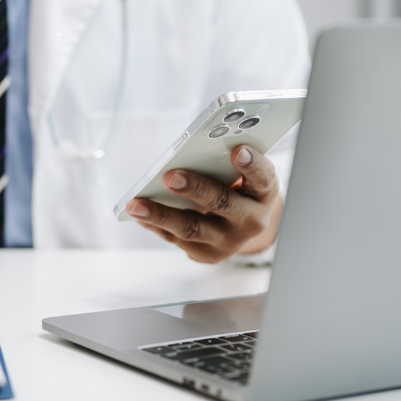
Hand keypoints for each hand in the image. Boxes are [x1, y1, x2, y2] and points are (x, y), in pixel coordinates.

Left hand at [126, 145, 280, 262]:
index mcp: (264, 193)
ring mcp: (228, 242)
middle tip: (171, 177)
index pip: (262, 178)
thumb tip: (195, 147)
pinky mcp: (206, 254)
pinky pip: (175, 238)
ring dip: (161, 215)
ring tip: (136, 204)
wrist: (243, 224)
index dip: (251, 165)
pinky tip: (137, 213)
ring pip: (192, 228)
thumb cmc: (240, 187)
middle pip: (223, 204)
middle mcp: (250, 221)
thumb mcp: (245, 171)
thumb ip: (228, 158)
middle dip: (196, 190)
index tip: (238, 150)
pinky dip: (154, 224)